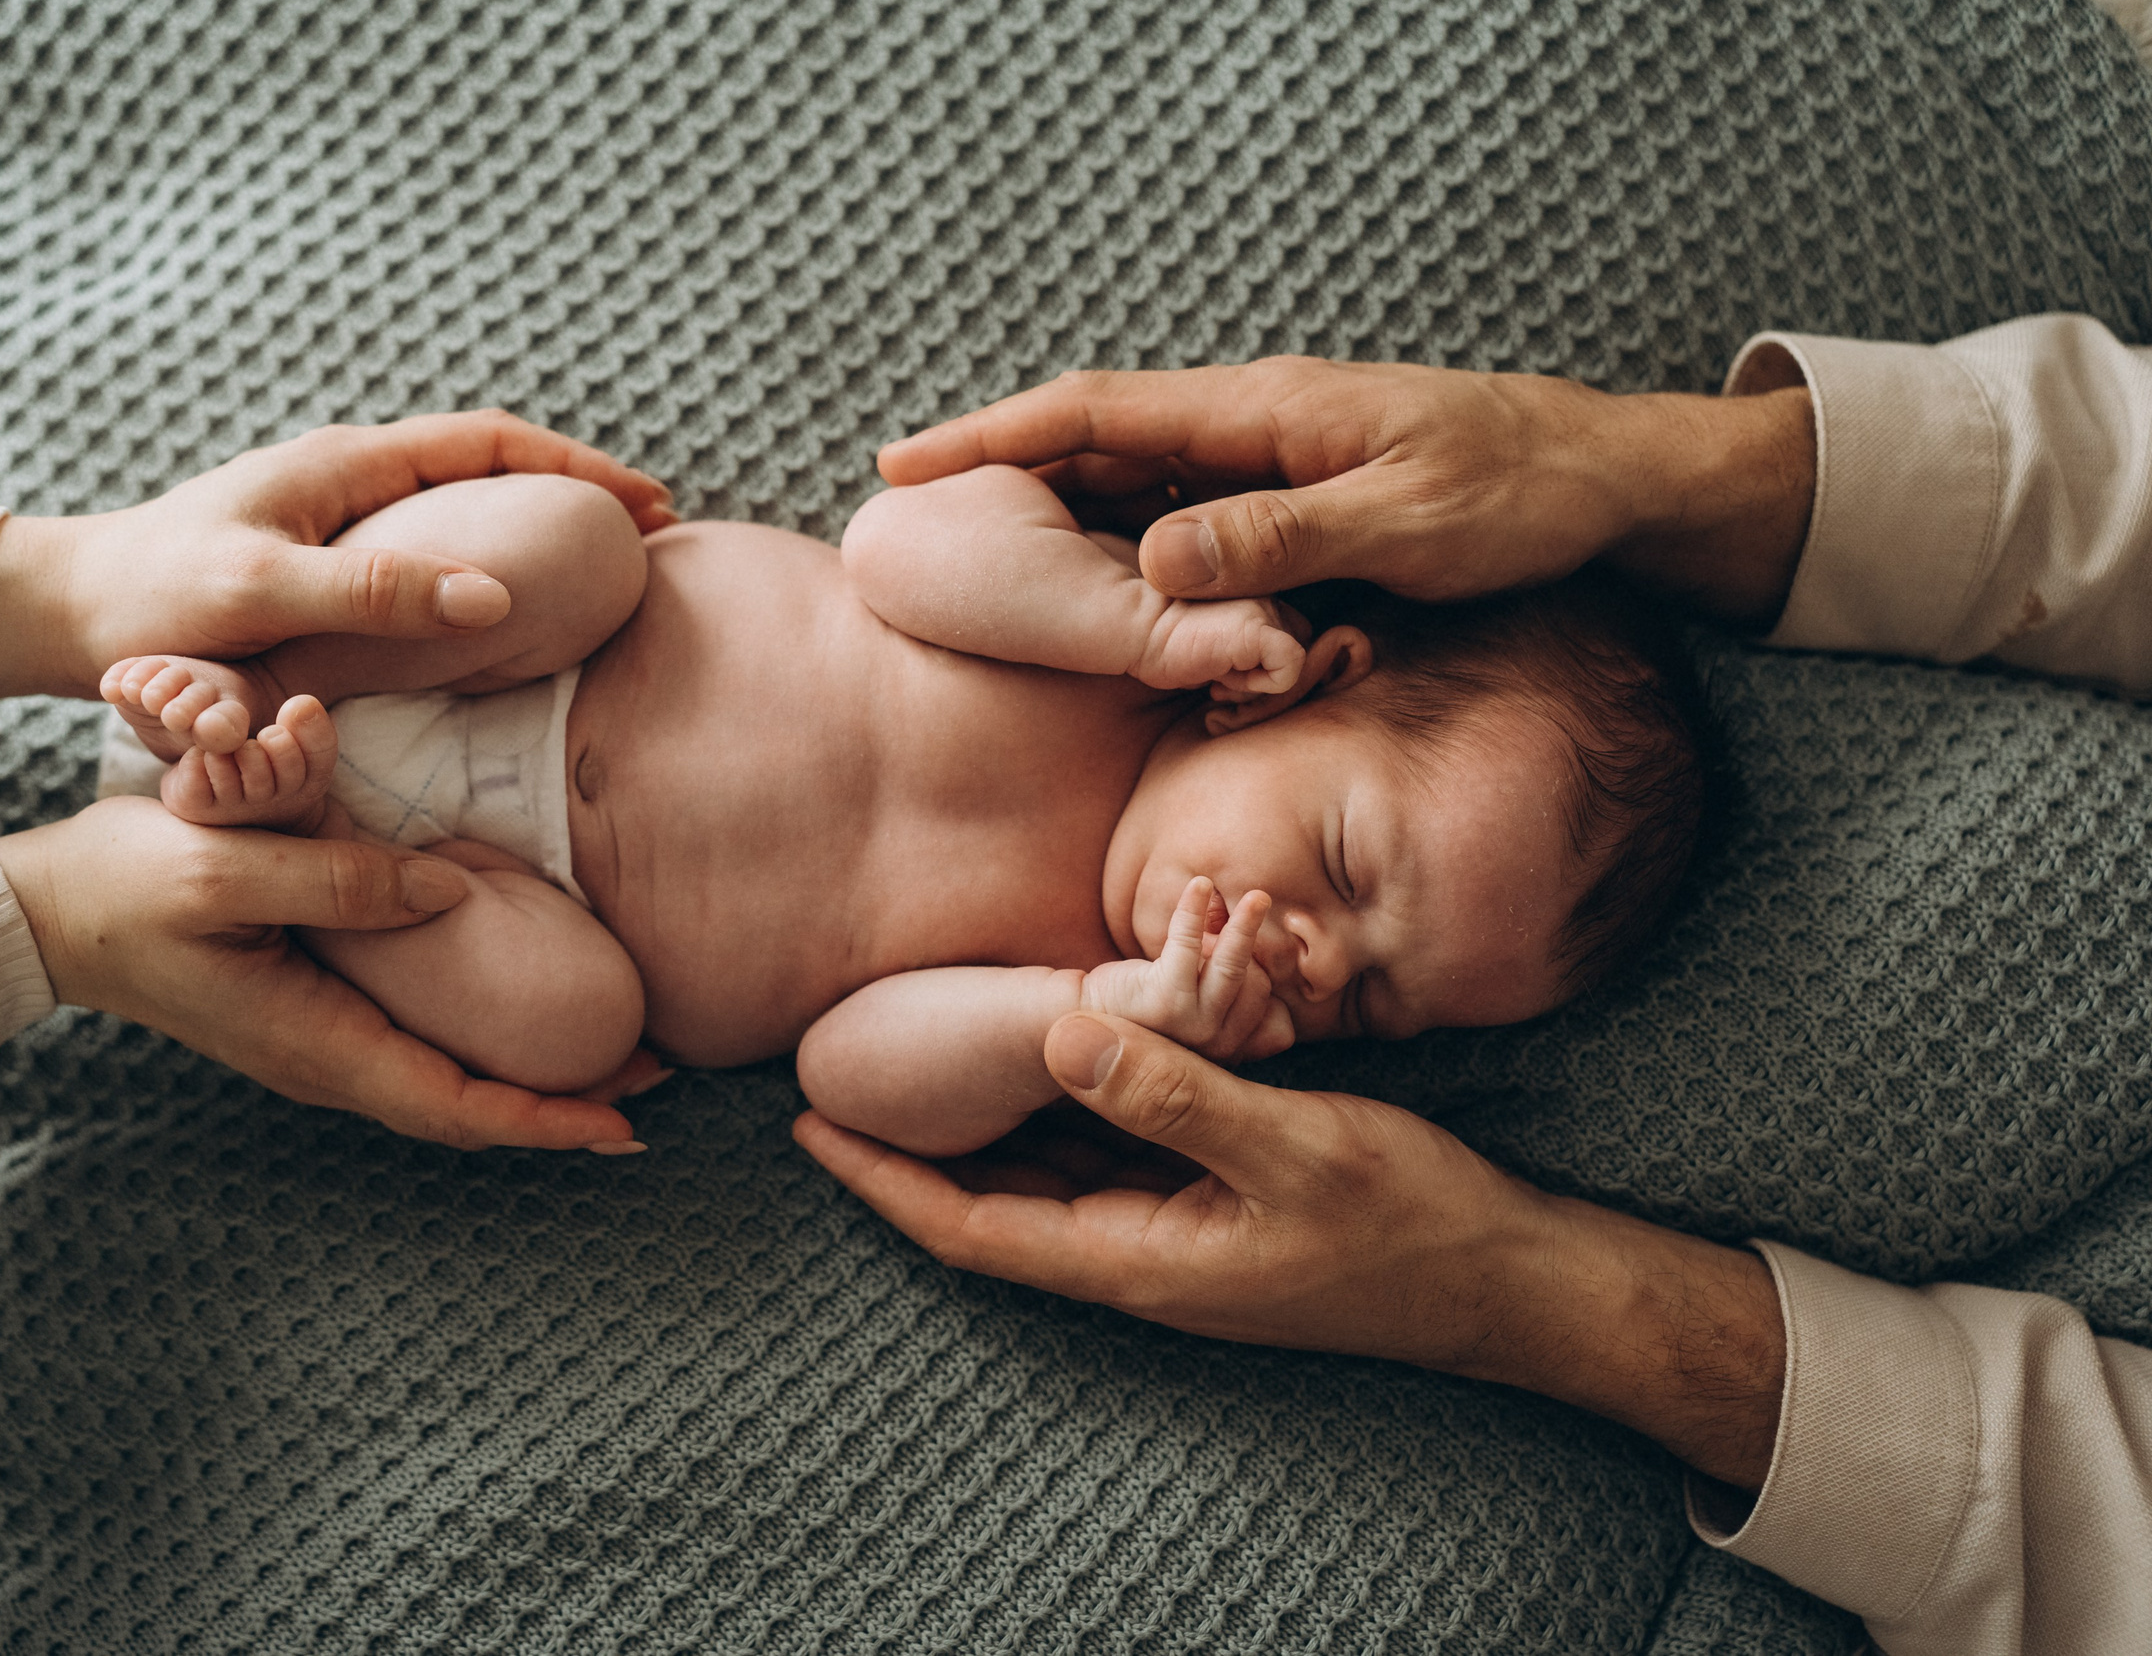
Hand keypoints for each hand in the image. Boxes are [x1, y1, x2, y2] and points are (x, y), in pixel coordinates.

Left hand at [0, 410, 676, 700]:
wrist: (64, 614)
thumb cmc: (153, 602)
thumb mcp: (262, 593)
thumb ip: (375, 592)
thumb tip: (496, 596)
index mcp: (347, 465)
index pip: (492, 441)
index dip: (578, 467)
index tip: (647, 503)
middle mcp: (347, 476)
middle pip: (489, 462)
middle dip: (572, 486)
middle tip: (644, 530)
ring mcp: (333, 514)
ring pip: (460, 500)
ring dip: (531, 517)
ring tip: (592, 558)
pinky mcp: (318, 557)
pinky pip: (429, 542)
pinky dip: (486, 555)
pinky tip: (502, 599)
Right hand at [0, 797, 642, 1151]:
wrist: (46, 908)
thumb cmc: (124, 884)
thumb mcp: (226, 865)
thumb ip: (337, 878)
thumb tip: (447, 892)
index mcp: (315, 1042)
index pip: (452, 1106)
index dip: (544, 1119)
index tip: (626, 1125)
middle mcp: (326, 1058)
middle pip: (464, 1110)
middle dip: (562, 1108)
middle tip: (661, 1087)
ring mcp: (320, 1040)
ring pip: (446, 1084)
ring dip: (531, 1080)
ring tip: (620, 1057)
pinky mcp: (315, 1009)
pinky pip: (417, 1046)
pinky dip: (484, 1045)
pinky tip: (527, 1015)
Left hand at [793, 1011, 1788, 1489]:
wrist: (1508, 1277)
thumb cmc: (1409, 1224)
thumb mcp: (1288, 1148)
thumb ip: (1171, 1094)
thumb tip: (1052, 1039)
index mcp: (1136, 1259)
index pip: (972, 1228)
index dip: (883, 1181)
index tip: (807, 1128)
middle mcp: (1141, 1255)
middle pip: (993, 1205)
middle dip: (912, 1148)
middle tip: (835, 1075)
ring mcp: (1179, 1236)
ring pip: (1050, 1177)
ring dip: (983, 1127)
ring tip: (913, 1060)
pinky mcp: (1218, 1205)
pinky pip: (1112, 1156)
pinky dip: (1065, 1112)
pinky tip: (1047, 1056)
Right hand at [879, 355, 1815, 622]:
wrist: (1609, 479)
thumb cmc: (1518, 496)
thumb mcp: (1403, 527)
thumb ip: (1279, 541)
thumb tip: (1151, 559)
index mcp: (1265, 413)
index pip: (1098, 413)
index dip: (992, 434)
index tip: (903, 461)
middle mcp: (1255, 425)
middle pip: (1099, 443)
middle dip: (1000, 472)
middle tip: (908, 517)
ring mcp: (1275, 457)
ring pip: (1140, 483)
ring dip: (1060, 515)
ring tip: (973, 558)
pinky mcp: (1300, 493)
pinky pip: (1191, 516)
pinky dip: (1132, 543)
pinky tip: (1103, 584)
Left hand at [1082, 878, 1291, 1061]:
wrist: (1086, 1019)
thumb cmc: (1148, 1002)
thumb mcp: (1200, 989)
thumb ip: (1225, 961)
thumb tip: (1254, 909)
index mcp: (1230, 1049)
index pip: (1274, 1012)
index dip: (1264, 973)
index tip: (1254, 950)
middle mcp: (1218, 1047)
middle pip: (1257, 986)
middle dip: (1247, 950)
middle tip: (1235, 922)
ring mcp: (1194, 1027)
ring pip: (1235, 967)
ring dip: (1247, 927)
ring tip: (1258, 897)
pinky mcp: (1165, 999)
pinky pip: (1187, 944)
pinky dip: (1193, 910)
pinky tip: (1198, 884)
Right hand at [1130, 596, 1302, 697]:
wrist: (1135, 630)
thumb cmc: (1171, 645)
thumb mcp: (1224, 648)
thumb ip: (1258, 650)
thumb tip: (1285, 680)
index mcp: (1268, 590)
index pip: (1297, 638)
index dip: (1266, 665)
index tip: (1226, 674)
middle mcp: (1274, 591)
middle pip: (1302, 652)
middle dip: (1266, 676)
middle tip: (1222, 680)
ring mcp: (1268, 606)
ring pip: (1297, 665)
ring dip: (1257, 684)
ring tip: (1217, 678)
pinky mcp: (1260, 627)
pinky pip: (1288, 672)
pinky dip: (1260, 688)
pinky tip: (1221, 680)